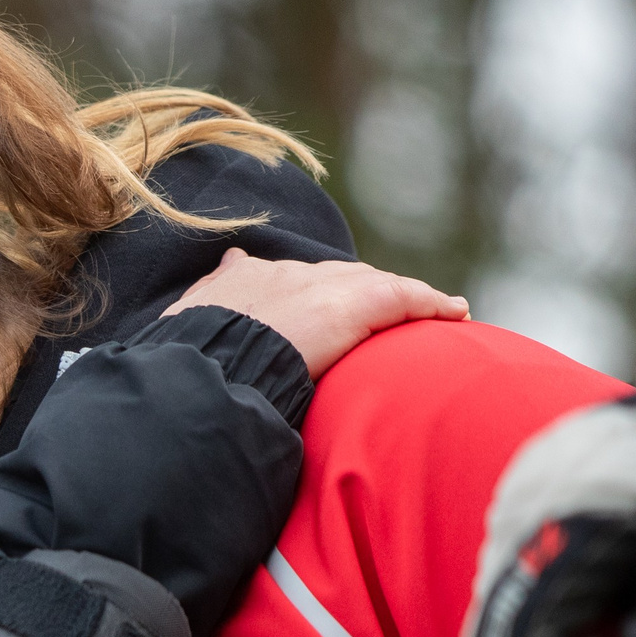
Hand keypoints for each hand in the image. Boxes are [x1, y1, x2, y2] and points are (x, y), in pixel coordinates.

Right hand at [166, 247, 467, 376]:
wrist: (208, 366)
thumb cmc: (186, 363)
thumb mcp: (180, 332)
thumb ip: (201, 306)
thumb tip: (222, 270)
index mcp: (241, 280)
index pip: (287, 279)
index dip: (308, 291)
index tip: (318, 304)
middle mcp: (285, 273)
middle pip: (335, 277)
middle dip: (357, 291)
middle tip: (382, 313)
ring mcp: (319, 286)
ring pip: (371, 285)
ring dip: (398, 299)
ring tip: (429, 312)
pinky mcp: (353, 304)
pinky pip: (405, 298)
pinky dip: (431, 303)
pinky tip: (455, 312)